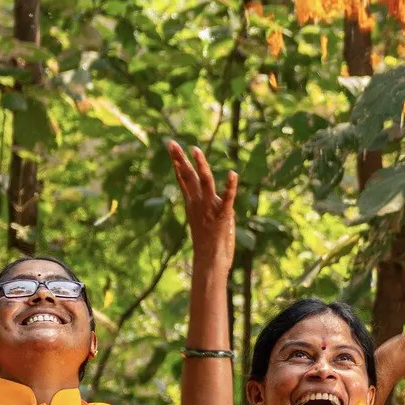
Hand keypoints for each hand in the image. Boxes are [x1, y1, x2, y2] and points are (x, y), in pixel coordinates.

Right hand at [168, 141, 236, 266]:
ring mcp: (210, 209)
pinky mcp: (224, 216)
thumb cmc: (208, 244)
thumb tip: (215, 196)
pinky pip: (228, 198)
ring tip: (196, 150)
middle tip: (171, 142)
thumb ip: (207, 206)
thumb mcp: (204, 220)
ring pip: (205, 183)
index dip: (178, 163)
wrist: (210, 262)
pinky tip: (232, 174)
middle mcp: (199, 204)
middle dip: (180, 159)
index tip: (172, 148)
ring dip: (201, 166)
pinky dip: (230, 186)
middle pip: (188, 177)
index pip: (183, 179)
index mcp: (193, 204)